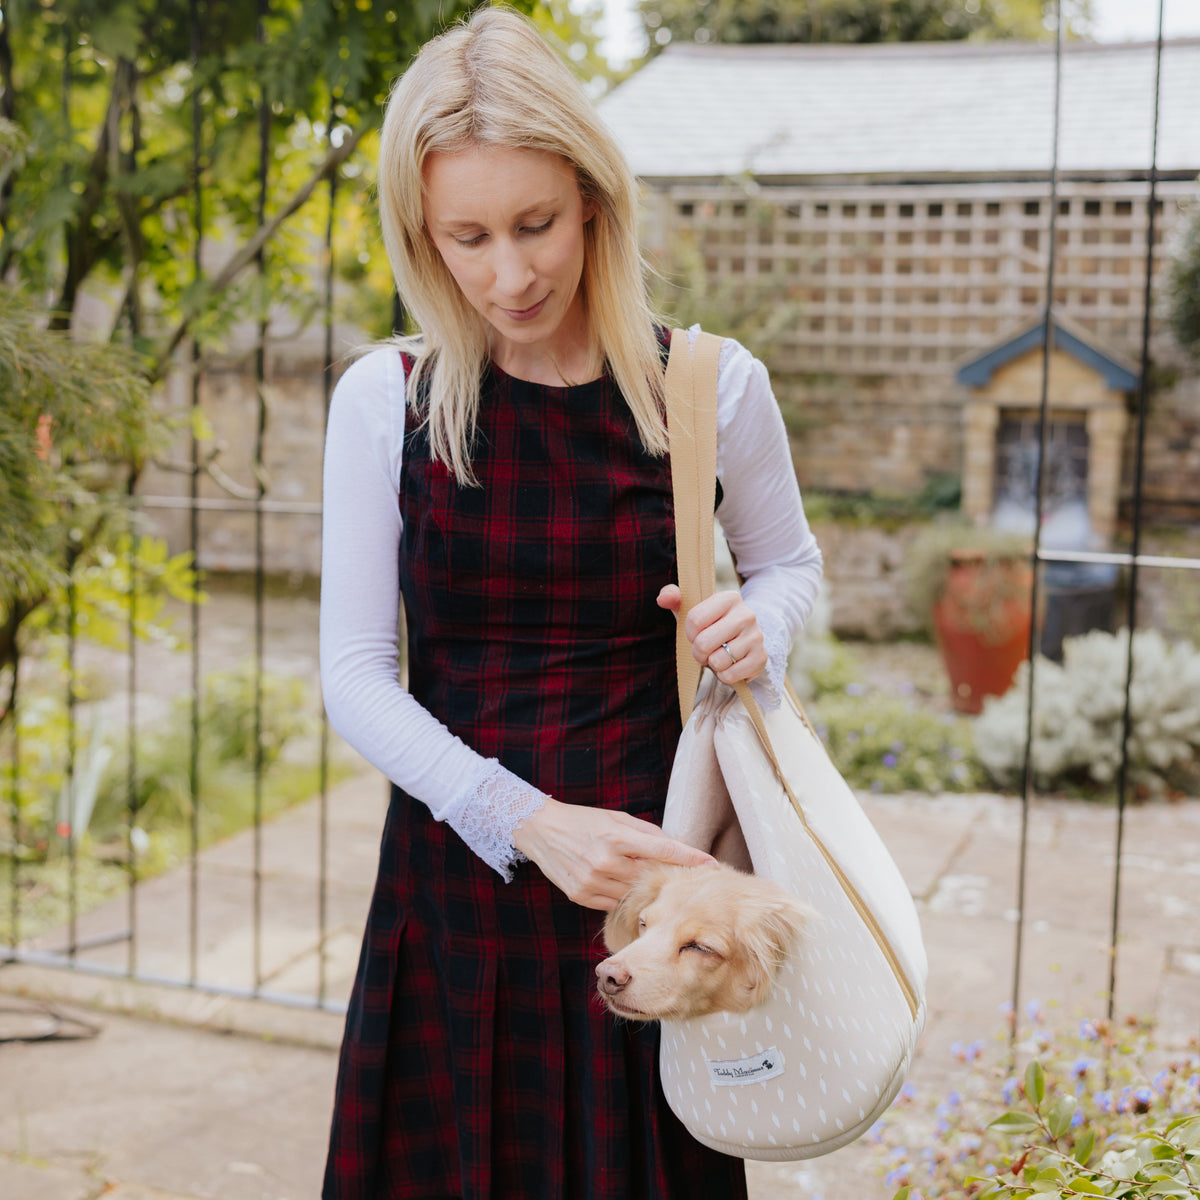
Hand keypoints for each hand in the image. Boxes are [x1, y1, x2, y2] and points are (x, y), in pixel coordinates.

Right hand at [512, 798, 713, 909]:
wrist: (541, 830)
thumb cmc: (584, 820)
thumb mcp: (617, 818)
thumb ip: (648, 834)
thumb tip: (677, 849)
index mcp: (617, 838)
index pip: (663, 850)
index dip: (690, 858)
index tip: (712, 864)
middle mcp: (606, 862)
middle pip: (650, 878)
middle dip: (667, 878)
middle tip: (684, 880)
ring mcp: (592, 882)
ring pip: (633, 895)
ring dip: (645, 890)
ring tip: (652, 886)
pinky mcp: (581, 896)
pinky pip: (613, 903)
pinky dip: (623, 897)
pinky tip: (623, 888)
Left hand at [657, 585, 766, 684]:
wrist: (744, 641)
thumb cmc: (713, 626)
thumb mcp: (694, 611)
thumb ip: (674, 598)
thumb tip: (663, 598)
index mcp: (729, 598)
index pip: (694, 620)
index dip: (690, 633)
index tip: (697, 633)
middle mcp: (746, 614)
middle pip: (703, 643)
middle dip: (699, 652)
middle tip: (706, 650)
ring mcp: (756, 636)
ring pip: (717, 661)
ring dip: (713, 664)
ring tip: (720, 655)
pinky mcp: (761, 658)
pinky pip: (730, 676)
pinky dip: (724, 676)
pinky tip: (730, 665)